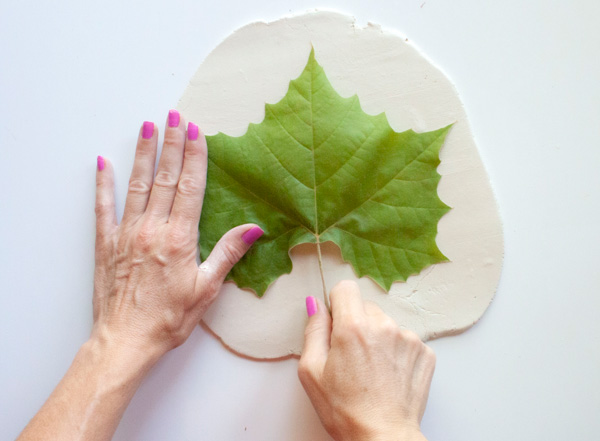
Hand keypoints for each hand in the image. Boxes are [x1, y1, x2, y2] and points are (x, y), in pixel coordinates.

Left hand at [93, 110, 262, 360]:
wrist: (126, 340)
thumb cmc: (169, 319)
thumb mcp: (207, 288)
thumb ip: (228, 253)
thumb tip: (253, 228)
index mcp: (179, 237)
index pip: (189, 187)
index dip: (194, 157)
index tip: (197, 132)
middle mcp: (151, 228)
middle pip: (164, 178)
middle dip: (171, 144)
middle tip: (174, 116)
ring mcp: (126, 233)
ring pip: (137, 185)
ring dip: (144, 154)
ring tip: (148, 127)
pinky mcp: (106, 243)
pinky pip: (104, 207)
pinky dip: (103, 184)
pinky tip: (104, 163)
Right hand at [298, 281, 434, 440]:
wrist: (384, 438)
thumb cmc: (345, 411)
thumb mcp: (312, 371)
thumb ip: (313, 330)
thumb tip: (315, 305)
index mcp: (353, 327)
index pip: (346, 287)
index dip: (338, 303)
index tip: (336, 322)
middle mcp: (385, 326)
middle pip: (366, 307)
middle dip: (357, 324)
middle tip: (351, 356)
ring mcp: (409, 339)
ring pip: (387, 324)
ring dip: (379, 338)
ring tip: (372, 370)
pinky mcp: (426, 353)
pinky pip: (405, 340)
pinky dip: (397, 353)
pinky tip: (389, 376)